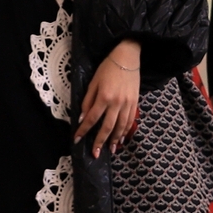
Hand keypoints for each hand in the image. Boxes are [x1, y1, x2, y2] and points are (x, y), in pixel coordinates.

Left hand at [75, 39, 142, 156]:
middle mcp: (117, 103)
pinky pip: (130, 121)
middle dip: (100, 142)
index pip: (92, 118)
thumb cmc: (107, 68)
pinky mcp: (135, 103)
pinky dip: (125, 131)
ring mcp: (128, 104)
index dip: (84, 130)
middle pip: (107, 127)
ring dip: (114, 140)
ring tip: (110, 150)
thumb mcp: (94, 82)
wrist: (127, 58)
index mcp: (104, 97)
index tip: (77, 139)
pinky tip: (121, 138)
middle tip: (95, 154)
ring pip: (121, 127)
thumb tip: (83, 118)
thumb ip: (88, 100)